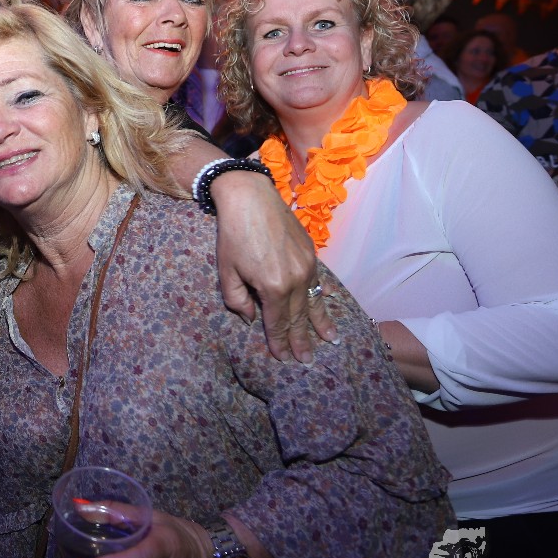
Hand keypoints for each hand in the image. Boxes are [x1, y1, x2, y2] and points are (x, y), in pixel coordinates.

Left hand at [209, 170, 336, 360]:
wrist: (250, 197)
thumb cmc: (233, 234)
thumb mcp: (226, 271)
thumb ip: (237, 300)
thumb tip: (251, 319)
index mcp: (273, 287)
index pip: (277, 322)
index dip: (280, 342)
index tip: (284, 358)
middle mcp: (296, 279)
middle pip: (299, 316)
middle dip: (302, 340)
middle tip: (307, 360)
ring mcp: (307, 265)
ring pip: (314, 301)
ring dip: (320, 323)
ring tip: (330, 341)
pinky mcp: (311, 253)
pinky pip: (319, 283)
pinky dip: (323, 298)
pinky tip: (327, 306)